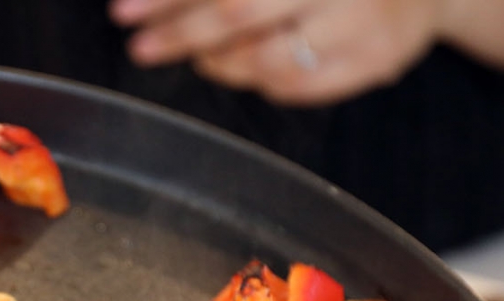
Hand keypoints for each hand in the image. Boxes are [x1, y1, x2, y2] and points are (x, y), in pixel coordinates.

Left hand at [108, 0, 441, 105]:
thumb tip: (159, 1)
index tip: (125, 10)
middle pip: (240, 8)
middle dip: (180, 32)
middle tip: (141, 47)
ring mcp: (367, 20)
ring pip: (263, 60)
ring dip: (217, 63)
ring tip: (201, 55)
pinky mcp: (378, 61)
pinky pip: (295, 88)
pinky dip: (260, 81)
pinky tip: (249, 66)